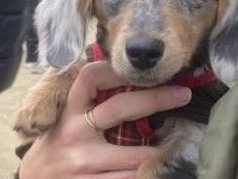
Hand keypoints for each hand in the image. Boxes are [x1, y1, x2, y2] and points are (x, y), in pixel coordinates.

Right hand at [19, 62, 191, 178]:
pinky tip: (157, 168)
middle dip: (156, 99)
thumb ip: (85, 104)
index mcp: (68, 112)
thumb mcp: (61, 121)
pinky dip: (147, 175)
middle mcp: (74, 133)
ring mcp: (83, 163)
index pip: (91, 77)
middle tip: (183, 94)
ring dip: (159, 150)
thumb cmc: (54, 148)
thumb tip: (126, 81)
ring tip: (176, 142)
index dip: (118, 69)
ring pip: (134, 156)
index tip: (143, 69)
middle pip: (120, 107)